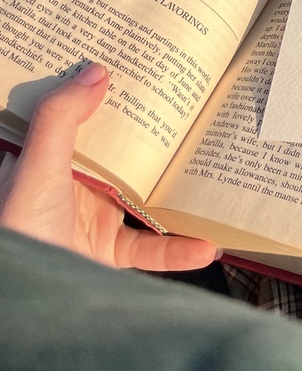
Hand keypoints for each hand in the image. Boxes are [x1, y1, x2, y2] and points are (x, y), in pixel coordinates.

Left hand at [0, 62, 218, 271]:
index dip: (109, 92)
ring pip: (144, 195)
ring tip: (212, 170)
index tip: (142, 68)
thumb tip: (97, 72)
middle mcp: (72, 184)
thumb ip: (60, 118)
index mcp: (49, 156)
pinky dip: (179, 249)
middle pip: (122, 152)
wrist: (21, 302)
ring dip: (177, 190)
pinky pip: (150, 249)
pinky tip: (205, 245)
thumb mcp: (36, 167)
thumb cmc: (16, 232)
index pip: (82, 114)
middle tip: (194, 110)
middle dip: (156, 136)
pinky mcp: (106, 254)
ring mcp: (91, 218)